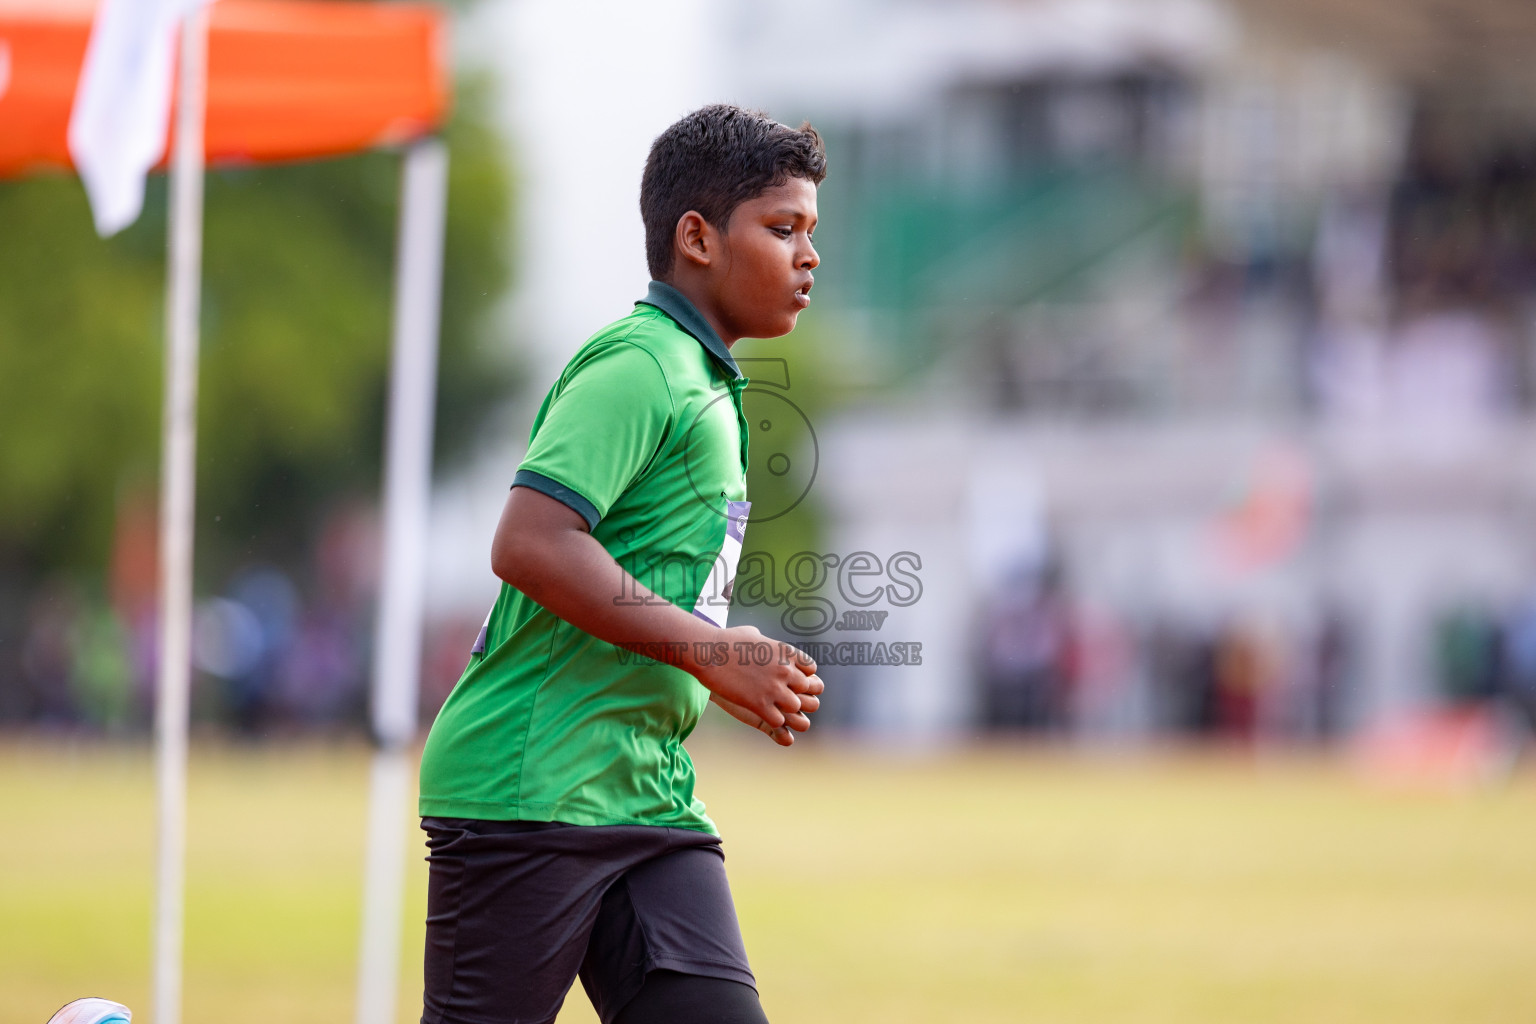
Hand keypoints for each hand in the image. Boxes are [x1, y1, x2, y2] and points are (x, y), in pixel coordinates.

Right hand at [698, 625, 822, 743]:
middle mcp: (785, 670)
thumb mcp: (752, 634)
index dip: (801, 675)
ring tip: (772, 706)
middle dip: (796, 693)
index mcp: (786, 652)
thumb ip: (765, 641)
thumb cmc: (726, 641)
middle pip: (807, 690)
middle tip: (781, 695)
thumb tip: (762, 640)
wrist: (709, 653)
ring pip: (795, 708)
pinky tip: (761, 713)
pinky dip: (771, 720)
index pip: (811, 669)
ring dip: (784, 709)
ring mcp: (774, 688)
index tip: (789, 678)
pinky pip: (778, 721)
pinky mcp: (759, 704)